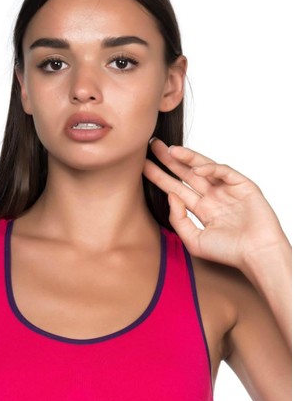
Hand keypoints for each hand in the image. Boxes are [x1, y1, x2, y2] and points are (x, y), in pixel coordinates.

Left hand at [143, 138, 287, 270]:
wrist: (256, 253)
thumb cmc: (228, 251)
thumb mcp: (193, 240)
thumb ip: (178, 219)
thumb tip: (170, 196)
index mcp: (202, 209)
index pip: (176, 189)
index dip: (160, 177)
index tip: (144, 167)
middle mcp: (213, 197)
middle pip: (186, 174)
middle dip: (170, 161)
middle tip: (153, 146)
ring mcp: (227, 189)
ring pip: (203, 168)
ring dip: (187, 157)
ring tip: (171, 150)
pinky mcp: (242, 185)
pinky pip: (223, 171)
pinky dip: (211, 168)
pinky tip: (197, 169)